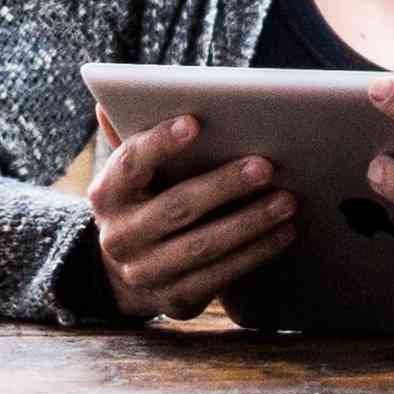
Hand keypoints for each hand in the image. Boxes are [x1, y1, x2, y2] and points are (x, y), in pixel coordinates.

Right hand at [83, 114, 294, 321]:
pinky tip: (283, 233)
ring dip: (249, 222)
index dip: (161, 142)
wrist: (124, 274)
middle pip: (176, 207)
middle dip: (224, 185)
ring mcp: (145, 272)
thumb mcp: (131, 174)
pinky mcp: (174, 299)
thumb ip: (132, 137)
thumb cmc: (143, 203)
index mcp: (107, 193)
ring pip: (203, 246)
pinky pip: (220, 276)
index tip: (195, 122)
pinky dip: (255, 253)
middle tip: (266, 166)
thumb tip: (111, 93)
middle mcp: (120, 235)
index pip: (132, 162)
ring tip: (287, 200)